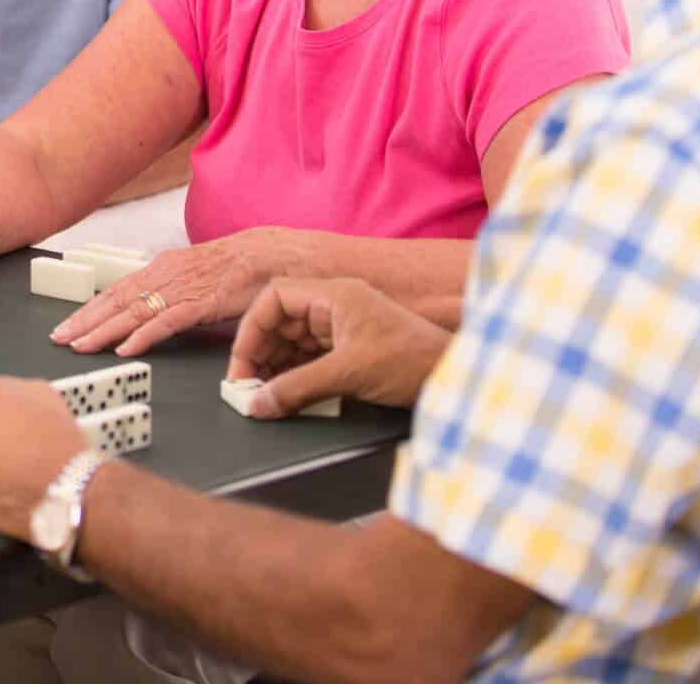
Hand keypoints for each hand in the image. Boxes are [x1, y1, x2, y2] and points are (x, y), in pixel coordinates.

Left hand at [51, 228, 292, 356]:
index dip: (90, 309)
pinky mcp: (202, 301)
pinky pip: (166, 321)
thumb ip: (174, 293)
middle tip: (58, 338)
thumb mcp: (197, 278)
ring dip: (103, 330)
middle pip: (116, 300)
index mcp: (163, 267)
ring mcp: (182, 287)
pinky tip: (124, 348)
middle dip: (85, 320)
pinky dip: (143, 336)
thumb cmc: (240, 268)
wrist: (274, 255)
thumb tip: (154, 313)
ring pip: (133, 311)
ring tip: (79, 346)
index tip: (68, 325)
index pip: (117, 290)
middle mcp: (166, 275)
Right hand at [228, 278, 451, 413]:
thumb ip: (298, 388)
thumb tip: (258, 404)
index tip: (242, 363)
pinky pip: (311, 360)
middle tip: (247, 387)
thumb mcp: (349, 374)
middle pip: (281, 322)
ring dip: (276, 368)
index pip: (275, 299)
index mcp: (334, 295)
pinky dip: (296, 377)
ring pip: (294, 343)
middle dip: (261, 354)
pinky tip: (287, 396)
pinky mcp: (352, 351)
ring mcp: (344, 328)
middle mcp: (335, 306)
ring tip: (264, 397)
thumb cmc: (414, 361)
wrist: (457, 377)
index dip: (252, 329)